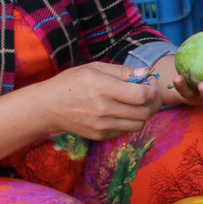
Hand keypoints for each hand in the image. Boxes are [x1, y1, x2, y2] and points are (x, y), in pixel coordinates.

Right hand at [35, 62, 158, 140]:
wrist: (49, 106)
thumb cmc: (72, 82)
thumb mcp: (95, 68)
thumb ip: (123, 71)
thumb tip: (147, 72)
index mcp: (104, 89)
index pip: (141, 95)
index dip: (152, 90)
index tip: (151, 85)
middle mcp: (105, 110)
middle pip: (144, 112)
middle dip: (153, 103)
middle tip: (150, 95)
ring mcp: (102, 125)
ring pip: (138, 124)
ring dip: (143, 114)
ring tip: (137, 104)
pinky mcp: (100, 135)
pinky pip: (125, 131)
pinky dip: (130, 122)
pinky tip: (123, 111)